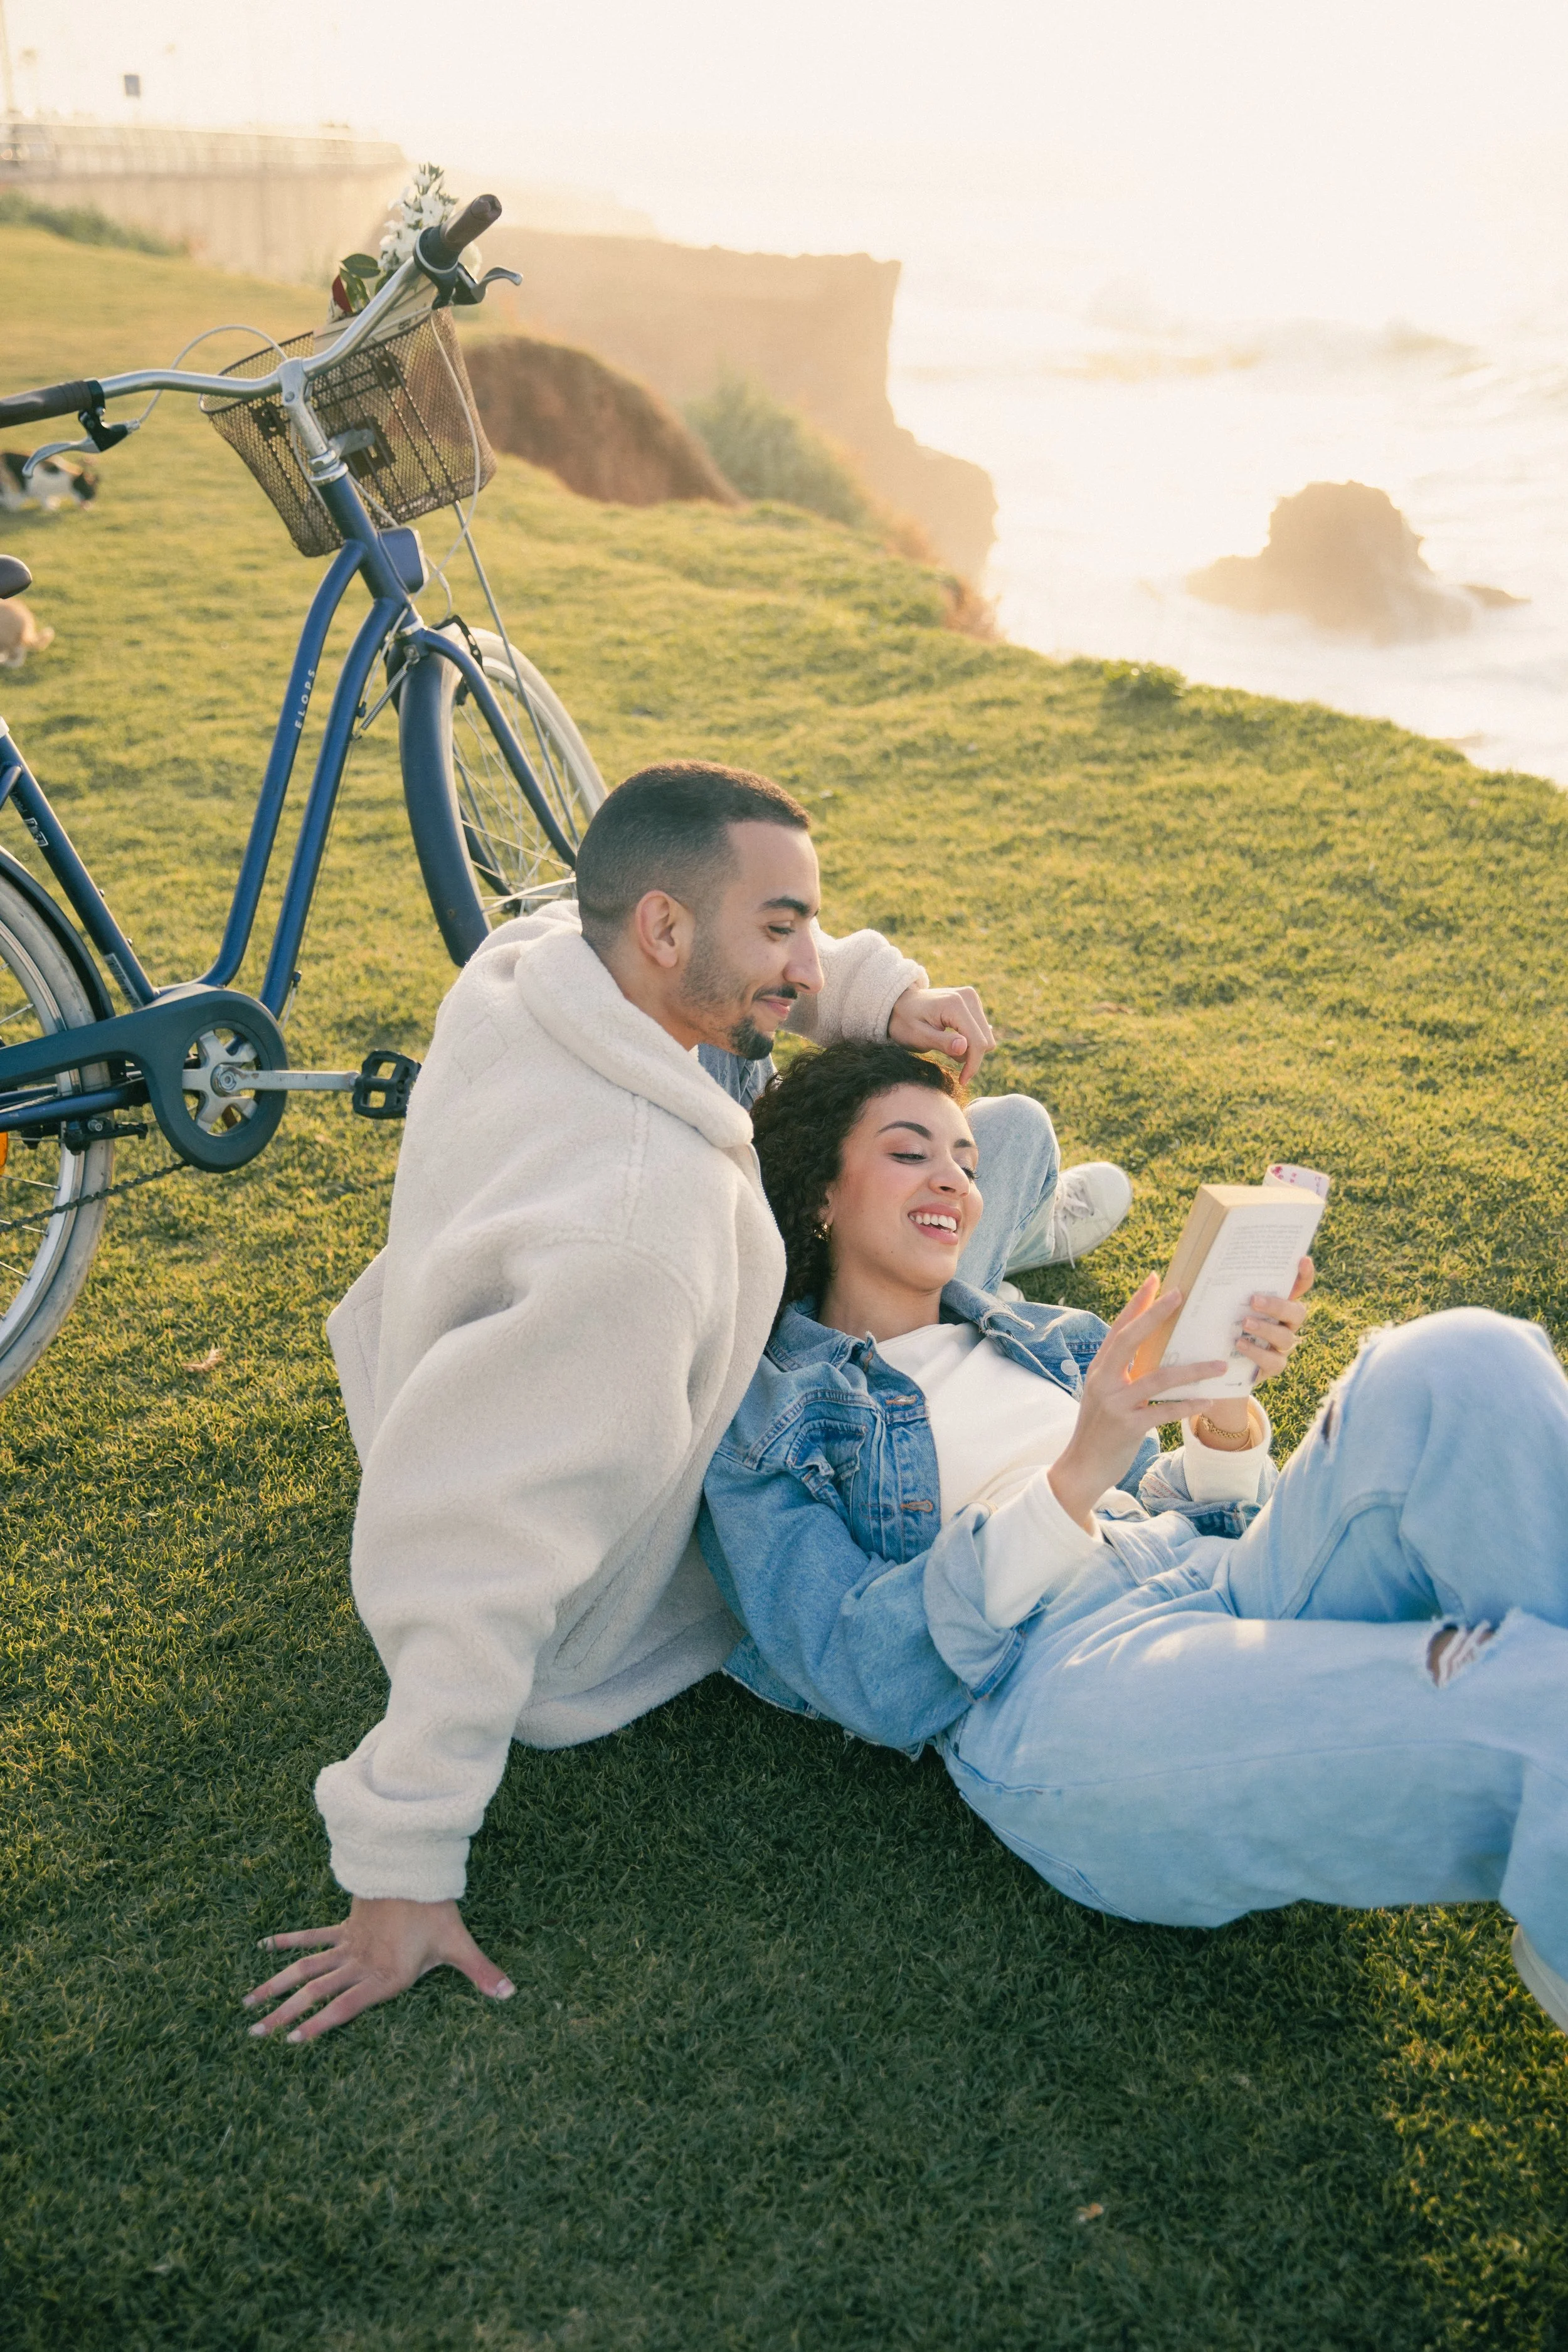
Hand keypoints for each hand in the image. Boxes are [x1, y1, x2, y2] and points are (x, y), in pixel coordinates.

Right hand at [243, 1896, 513, 2043]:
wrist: (416, 1868)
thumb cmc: (436, 1910)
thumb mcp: (459, 1945)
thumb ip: (482, 1973)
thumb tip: (511, 1993)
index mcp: (384, 1977)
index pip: (344, 2008)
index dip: (318, 2025)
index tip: (291, 2042)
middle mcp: (360, 1964)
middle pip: (315, 1993)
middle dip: (284, 2014)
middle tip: (254, 2033)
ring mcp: (348, 1946)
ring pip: (305, 1969)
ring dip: (276, 1985)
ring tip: (247, 2003)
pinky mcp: (344, 1927)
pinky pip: (312, 1938)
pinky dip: (288, 1942)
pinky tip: (263, 1945)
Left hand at [888, 984, 994, 1082]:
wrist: (899, 1003)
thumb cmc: (904, 1022)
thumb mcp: (917, 1037)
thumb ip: (941, 1042)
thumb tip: (964, 1047)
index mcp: (955, 1004)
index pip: (977, 1042)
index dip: (973, 1065)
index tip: (962, 1081)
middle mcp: (968, 997)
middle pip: (986, 1040)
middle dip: (971, 1057)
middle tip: (948, 1060)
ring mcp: (971, 998)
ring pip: (986, 1037)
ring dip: (970, 1050)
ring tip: (946, 1047)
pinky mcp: (972, 1002)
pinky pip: (981, 1030)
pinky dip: (970, 1041)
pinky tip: (952, 1041)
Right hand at [1047, 1275, 1226, 1528]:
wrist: (1081, 1468)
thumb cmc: (1099, 1430)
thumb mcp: (1105, 1395)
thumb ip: (1123, 1373)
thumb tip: (1154, 1350)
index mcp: (1099, 1369)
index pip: (1119, 1329)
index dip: (1136, 1303)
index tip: (1155, 1280)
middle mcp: (1103, 1381)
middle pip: (1130, 1339)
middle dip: (1155, 1315)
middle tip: (1179, 1295)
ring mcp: (1114, 1404)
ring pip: (1157, 1378)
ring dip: (1192, 1369)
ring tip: (1219, 1363)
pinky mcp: (1128, 1427)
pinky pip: (1163, 1412)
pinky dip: (1187, 1406)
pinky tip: (1207, 1400)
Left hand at [1195, 1256, 1314, 1439]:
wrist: (1213, 1364)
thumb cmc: (1218, 1323)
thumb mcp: (1218, 1304)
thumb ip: (1219, 1287)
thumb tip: (1199, 1265)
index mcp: (1277, 1302)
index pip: (1299, 1286)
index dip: (1304, 1274)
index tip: (1302, 1259)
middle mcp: (1285, 1323)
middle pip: (1297, 1312)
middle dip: (1278, 1305)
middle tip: (1254, 1300)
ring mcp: (1281, 1346)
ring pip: (1286, 1337)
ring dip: (1265, 1329)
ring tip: (1244, 1323)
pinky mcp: (1273, 1366)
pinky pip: (1274, 1361)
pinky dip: (1257, 1353)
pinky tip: (1240, 1345)